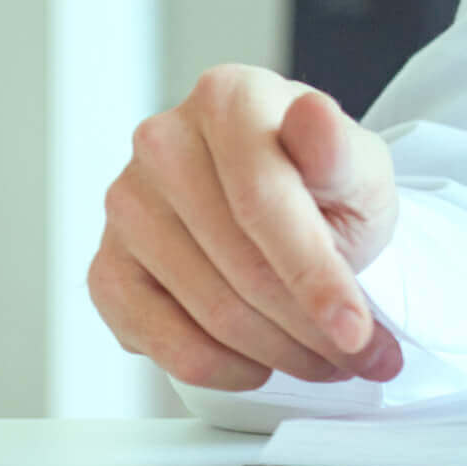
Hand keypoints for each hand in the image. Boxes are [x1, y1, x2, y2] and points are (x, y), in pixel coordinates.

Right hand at [89, 64, 405, 391]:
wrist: (291, 203)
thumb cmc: (326, 182)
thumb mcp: (357, 166)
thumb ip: (337, 151)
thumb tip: (313, 115)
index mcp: (228, 98)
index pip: (263, 201)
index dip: (315, 275)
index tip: (356, 328)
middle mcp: (163, 142)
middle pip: (241, 265)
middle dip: (310, 327)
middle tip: (359, 355)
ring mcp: (125, 206)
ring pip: (209, 312)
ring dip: (279, 354)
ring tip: (325, 359)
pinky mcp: (106, 267)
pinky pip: (161, 342)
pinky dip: (223, 367)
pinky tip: (262, 362)